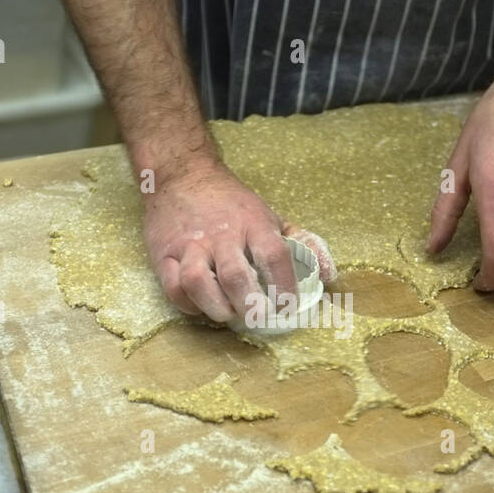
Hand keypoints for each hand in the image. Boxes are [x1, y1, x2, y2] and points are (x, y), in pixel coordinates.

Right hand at [145, 162, 329, 321]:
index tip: (289, 306)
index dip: (285, 286)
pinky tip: (202, 305)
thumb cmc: (232, 204)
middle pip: (235, 275)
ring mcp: (190, 245)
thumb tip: (329, 275)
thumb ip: (302, 244)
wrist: (182, 176)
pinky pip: (173, 287)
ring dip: (216, 306)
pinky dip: (188, 304)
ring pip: (198, 282)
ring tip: (228, 313)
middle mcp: (221, 235)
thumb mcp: (270, 216)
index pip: (274, 256)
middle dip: (250, 305)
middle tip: (258, 317)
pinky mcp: (164, 254)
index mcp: (253, 223)